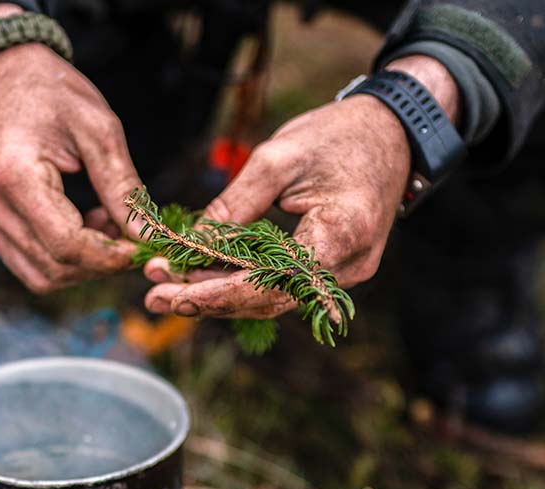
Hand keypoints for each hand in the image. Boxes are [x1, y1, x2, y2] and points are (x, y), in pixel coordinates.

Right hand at [0, 4, 141, 292]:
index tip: (140, 247)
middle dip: (99, 265)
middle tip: (130, 237)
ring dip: (80, 266)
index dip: (109, 257)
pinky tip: (83, 225)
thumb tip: (149, 238)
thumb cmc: (49, 89)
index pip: (65, 246)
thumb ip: (123, 188)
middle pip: (52, 269)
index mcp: (13, 176)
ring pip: (38, 275)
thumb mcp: (98, 128)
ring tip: (106, 227)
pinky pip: (25, 261)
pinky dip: (60, 257)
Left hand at [144, 55, 460, 318]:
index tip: (170, 292)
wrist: (391, 131)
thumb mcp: (278, 158)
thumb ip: (235, 206)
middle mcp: (347, 267)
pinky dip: (239, 284)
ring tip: (165, 287)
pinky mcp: (331, 269)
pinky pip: (279, 286)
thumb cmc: (339, 136)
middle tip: (152, 295)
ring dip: (218, 295)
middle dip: (206, 299)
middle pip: (266, 300)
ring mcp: (342, 273)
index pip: (270, 283)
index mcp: (340, 235)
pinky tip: (199, 278)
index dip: (216, 293)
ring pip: (270, 299)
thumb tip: (190, 245)